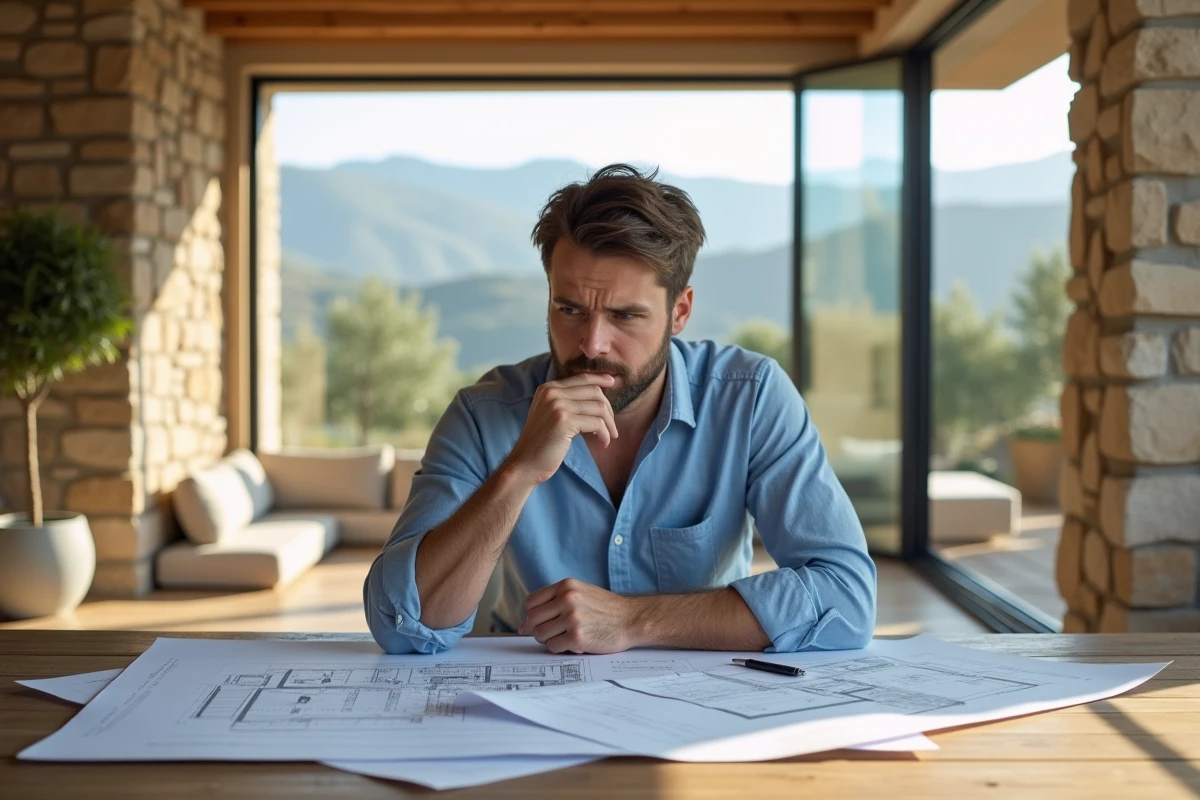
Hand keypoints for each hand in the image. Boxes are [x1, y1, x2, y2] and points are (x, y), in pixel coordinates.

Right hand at [504, 373, 617, 484]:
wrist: (525, 463)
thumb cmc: (541, 443)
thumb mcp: (551, 415)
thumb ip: (567, 402)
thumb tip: (598, 395)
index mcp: (548, 388)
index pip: (581, 378)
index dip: (600, 379)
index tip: (613, 381)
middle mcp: (552, 392)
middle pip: (594, 392)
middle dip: (608, 409)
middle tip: (612, 427)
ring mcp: (558, 405)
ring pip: (599, 408)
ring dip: (609, 425)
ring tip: (609, 437)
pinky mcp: (564, 421)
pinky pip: (597, 423)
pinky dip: (604, 434)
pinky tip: (603, 443)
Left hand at [519, 578, 639, 653]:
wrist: (632, 619)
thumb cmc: (606, 609)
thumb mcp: (581, 593)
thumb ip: (555, 602)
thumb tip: (525, 624)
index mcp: (566, 586)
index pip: (531, 602)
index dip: (532, 615)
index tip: (538, 623)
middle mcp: (567, 599)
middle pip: (533, 619)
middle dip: (537, 630)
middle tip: (551, 634)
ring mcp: (572, 618)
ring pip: (540, 634)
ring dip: (549, 640)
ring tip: (564, 638)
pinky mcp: (577, 637)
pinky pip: (553, 647)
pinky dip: (559, 649)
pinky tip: (572, 644)